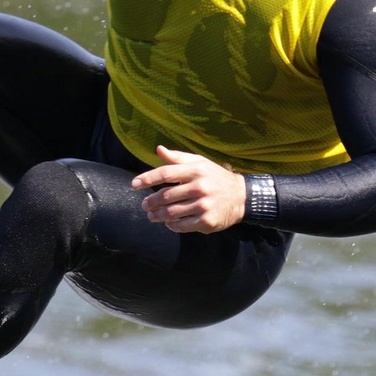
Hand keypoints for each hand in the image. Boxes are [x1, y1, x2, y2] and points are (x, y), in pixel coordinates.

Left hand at [133, 145, 247, 234]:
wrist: (241, 197)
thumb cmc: (215, 177)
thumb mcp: (199, 163)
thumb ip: (178, 158)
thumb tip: (159, 149)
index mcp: (196, 170)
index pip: (166, 173)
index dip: (148, 178)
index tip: (134, 184)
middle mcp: (200, 187)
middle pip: (166, 196)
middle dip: (151, 201)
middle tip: (144, 205)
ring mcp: (203, 206)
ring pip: (171, 213)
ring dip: (157, 215)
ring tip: (151, 215)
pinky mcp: (207, 221)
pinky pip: (182, 225)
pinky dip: (171, 225)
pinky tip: (168, 223)